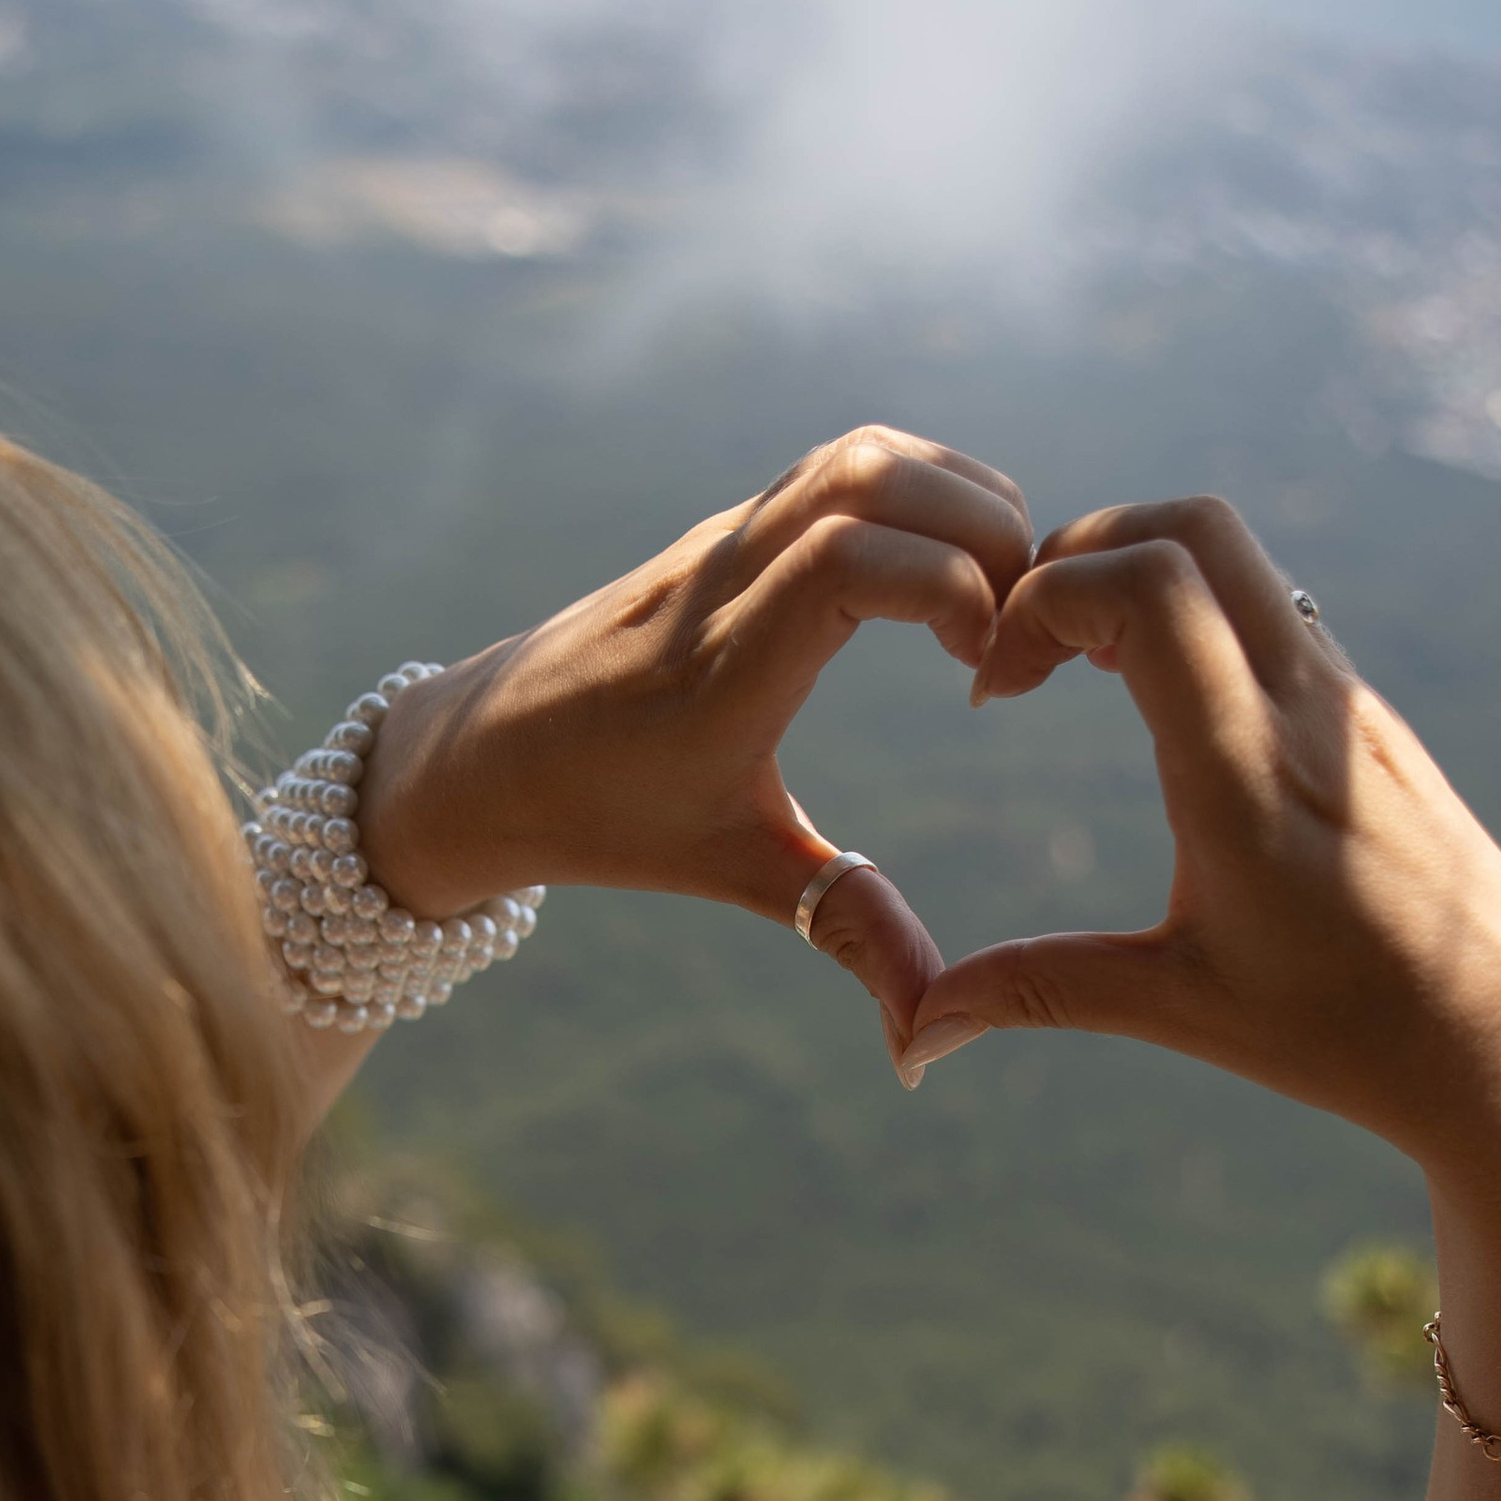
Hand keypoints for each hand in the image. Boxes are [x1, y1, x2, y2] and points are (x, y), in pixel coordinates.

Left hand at [352, 427, 1032, 1052]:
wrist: (477, 753)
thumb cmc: (600, 817)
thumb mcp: (733, 873)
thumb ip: (843, 934)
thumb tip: (921, 1049)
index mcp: (725, 668)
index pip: (849, 557)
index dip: (950, 586)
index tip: (984, 675)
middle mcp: (723, 578)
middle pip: (871, 471)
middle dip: (984, 525)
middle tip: (1022, 624)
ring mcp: (723, 537)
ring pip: (858, 451)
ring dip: (956, 495)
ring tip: (998, 592)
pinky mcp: (728, 525)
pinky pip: (837, 465)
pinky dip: (917, 491)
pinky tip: (946, 572)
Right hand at [903, 494, 1500, 1212]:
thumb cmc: (1349, 1031)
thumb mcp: (1181, 1009)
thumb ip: (1041, 991)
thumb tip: (918, 1027)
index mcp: (1245, 776)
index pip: (1144, 588)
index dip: (1042, 600)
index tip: (995, 689)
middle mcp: (1304, 710)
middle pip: (1191, 527)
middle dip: (1080, 552)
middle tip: (1027, 647)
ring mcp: (1344, 697)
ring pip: (1237, 553)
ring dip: (1137, 573)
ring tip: (1080, 668)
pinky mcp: (1363, 709)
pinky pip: (1268, 604)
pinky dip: (1188, 611)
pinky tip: (1151, 696)